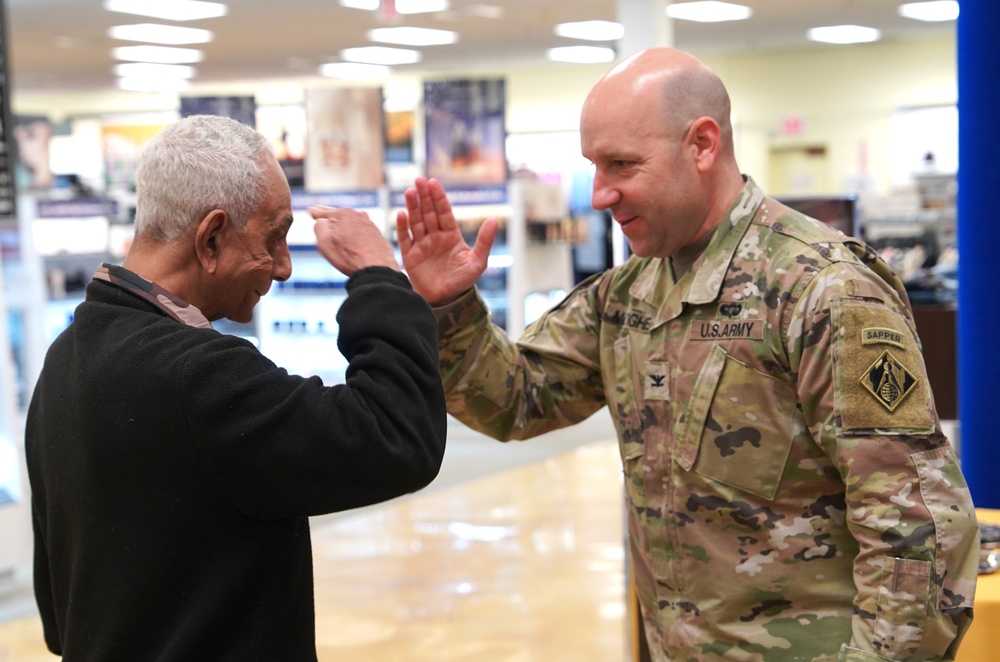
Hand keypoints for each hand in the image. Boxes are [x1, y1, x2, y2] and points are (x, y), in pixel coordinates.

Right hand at [311, 206, 400, 275]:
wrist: (376, 268)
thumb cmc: (348, 256)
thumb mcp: (324, 241)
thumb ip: (319, 226)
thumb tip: (322, 221)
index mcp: (343, 213)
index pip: (324, 212)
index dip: (316, 213)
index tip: (311, 211)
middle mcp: (358, 215)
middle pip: (339, 216)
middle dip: (331, 219)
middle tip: (321, 218)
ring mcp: (370, 224)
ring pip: (352, 224)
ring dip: (345, 228)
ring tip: (338, 233)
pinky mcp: (378, 235)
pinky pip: (362, 233)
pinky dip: (356, 235)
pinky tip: (353, 242)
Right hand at [396, 177, 496, 305]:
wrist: (447, 300)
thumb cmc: (463, 280)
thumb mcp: (477, 261)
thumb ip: (484, 241)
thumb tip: (494, 220)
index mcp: (450, 235)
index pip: (444, 212)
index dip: (439, 198)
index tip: (434, 183)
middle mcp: (435, 236)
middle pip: (428, 213)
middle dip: (424, 196)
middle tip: (419, 180)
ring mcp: (421, 245)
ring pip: (416, 222)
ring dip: (413, 207)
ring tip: (410, 192)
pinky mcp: (410, 256)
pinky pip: (405, 239)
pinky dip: (402, 227)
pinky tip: (402, 214)